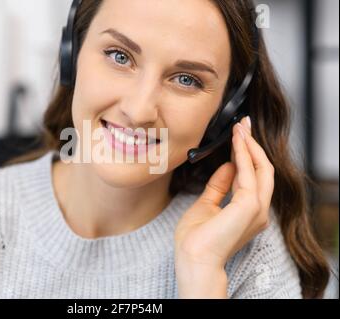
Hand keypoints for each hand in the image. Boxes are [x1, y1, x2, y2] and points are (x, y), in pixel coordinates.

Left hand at [174, 116, 274, 297]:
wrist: (193, 258)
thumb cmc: (196, 239)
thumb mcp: (207, 204)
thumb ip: (219, 186)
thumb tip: (227, 166)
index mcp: (249, 212)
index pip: (253, 177)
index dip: (246, 155)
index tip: (238, 136)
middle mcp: (259, 210)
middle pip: (263, 170)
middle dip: (253, 145)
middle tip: (243, 125)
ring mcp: (257, 209)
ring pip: (261, 168)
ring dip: (249, 146)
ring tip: (240, 128)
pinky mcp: (249, 206)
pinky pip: (249, 173)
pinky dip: (243, 154)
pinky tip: (236, 141)